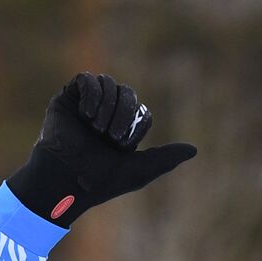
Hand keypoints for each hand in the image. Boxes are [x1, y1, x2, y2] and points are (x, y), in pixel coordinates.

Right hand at [6, 73, 196, 226]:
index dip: (135, 123)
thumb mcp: (140, 171)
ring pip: (108, 84)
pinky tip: (87, 115)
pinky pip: (86, 79)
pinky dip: (91, 94)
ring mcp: (85, 106)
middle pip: (127, 93)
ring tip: (97, 129)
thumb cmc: (101, 181)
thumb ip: (166, 158)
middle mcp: (104, 116)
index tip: (122, 146)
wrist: (66, 179)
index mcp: (121, 131)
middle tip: (111, 137)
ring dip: (107, 105)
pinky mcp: (67, 99)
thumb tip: (194, 150)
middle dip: (124, 112)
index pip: (140, 110)